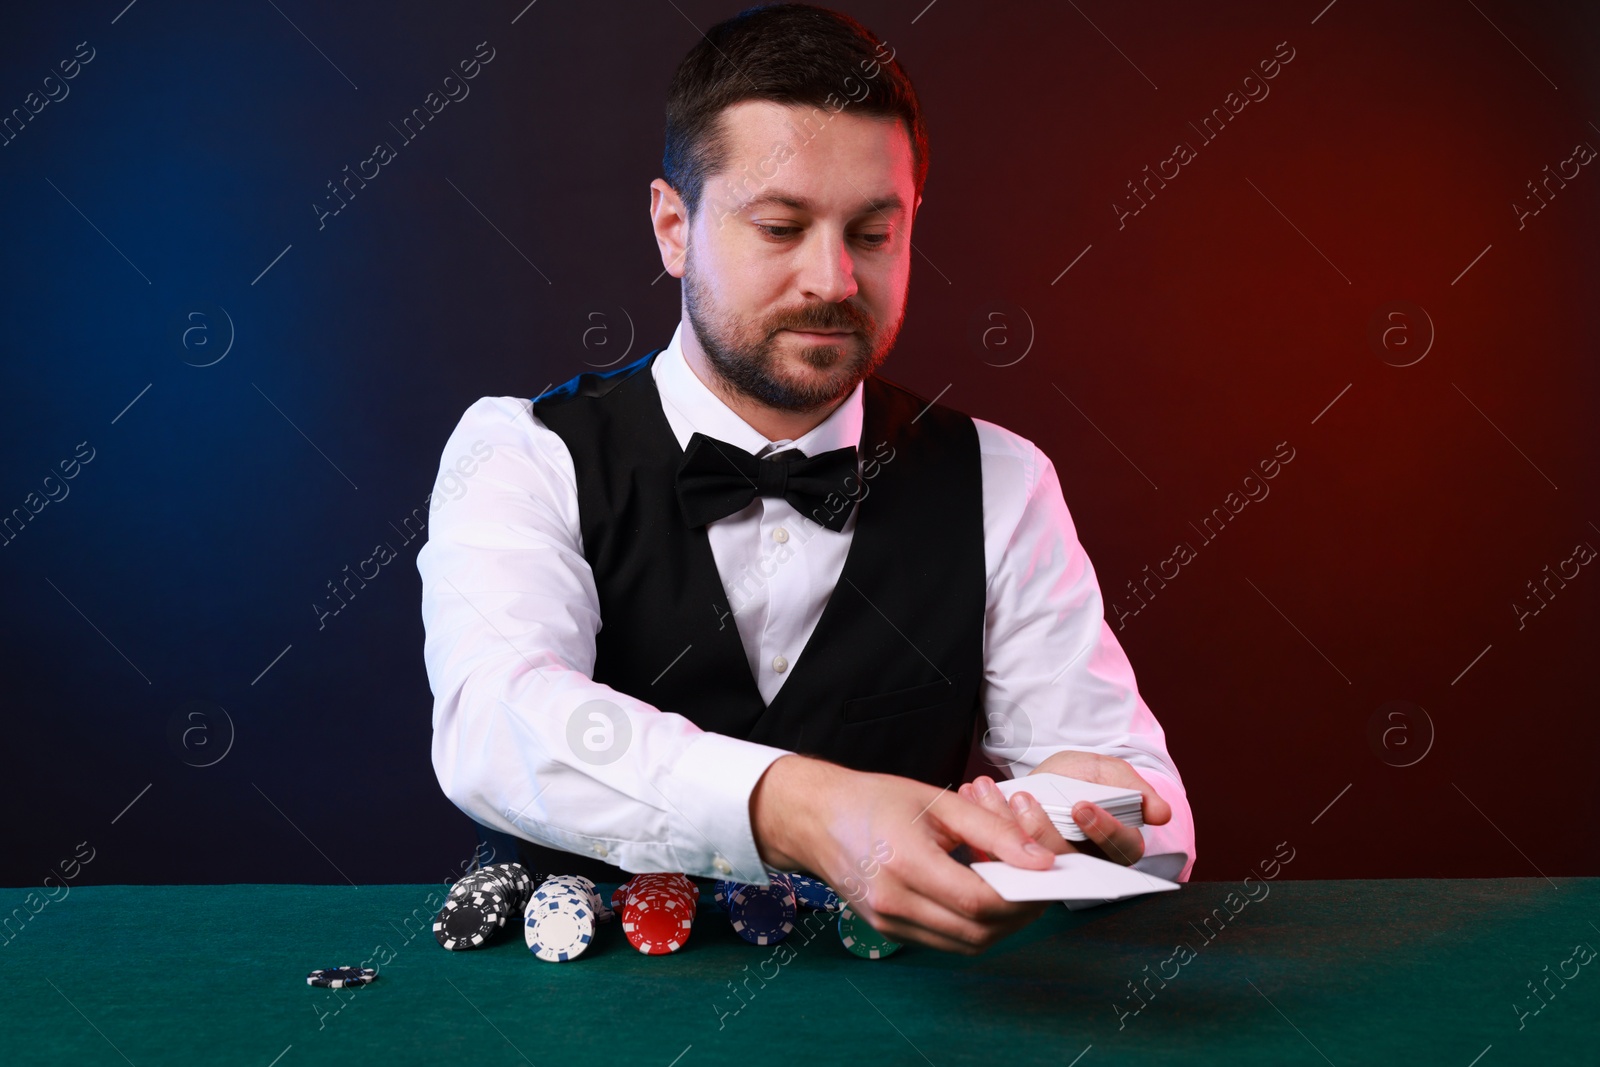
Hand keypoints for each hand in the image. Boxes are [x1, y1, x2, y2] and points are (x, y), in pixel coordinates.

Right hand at [749, 754, 1055, 954]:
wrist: (816, 818)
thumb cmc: (874, 800)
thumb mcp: (937, 800)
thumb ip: (992, 830)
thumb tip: (1040, 860)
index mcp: (905, 864)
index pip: (981, 901)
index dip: (1023, 893)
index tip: (1047, 875)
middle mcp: (894, 903)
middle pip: (979, 932)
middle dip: (1019, 911)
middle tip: (1037, 882)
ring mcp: (888, 924)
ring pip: (968, 944)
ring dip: (1000, 923)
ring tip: (1009, 886)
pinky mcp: (889, 932)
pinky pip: (947, 942)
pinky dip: (973, 925)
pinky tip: (978, 893)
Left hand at [959, 750, 1171, 866]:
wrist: (1052, 776)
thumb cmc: (1084, 777)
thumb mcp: (1109, 772)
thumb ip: (1134, 788)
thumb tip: (1162, 812)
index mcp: (1115, 844)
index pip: (1118, 849)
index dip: (1100, 829)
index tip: (1081, 806)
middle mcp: (1085, 862)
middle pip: (1068, 858)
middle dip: (1042, 829)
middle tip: (1024, 800)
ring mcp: (1049, 865)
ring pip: (1030, 858)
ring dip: (1006, 824)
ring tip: (993, 793)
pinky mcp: (1017, 863)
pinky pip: (1000, 852)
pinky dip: (983, 822)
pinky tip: (975, 794)